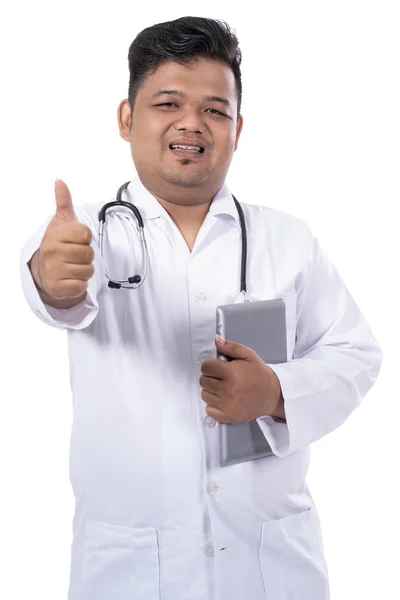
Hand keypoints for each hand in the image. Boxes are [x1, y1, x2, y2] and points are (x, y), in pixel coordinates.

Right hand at [32, 180, 94, 299]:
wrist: (44, 271)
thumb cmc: (59, 244)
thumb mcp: (62, 222)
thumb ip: (64, 202)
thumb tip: (60, 180)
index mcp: (56, 234)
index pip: (86, 234)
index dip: (85, 238)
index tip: (76, 240)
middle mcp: (52, 251)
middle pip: (89, 253)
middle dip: (86, 256)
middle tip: (74, 256)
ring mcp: (54, 270)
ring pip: (88, 271)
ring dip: (85, 271)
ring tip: (72, 267)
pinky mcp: (58, 288)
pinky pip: (82, 286)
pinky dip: (80, 285)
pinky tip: (70, 279)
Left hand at [199, 335, 283, 423]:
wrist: (272, 395)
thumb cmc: (260, 375)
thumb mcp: (248, 355)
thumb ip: (230, 347)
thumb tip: (217, 340)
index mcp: (231, 373)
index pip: (205, 367)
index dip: (210, 365)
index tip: (216, 367)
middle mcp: (228, 390)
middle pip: (203, 381)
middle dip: (210, 377)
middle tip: (222, 377)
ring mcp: (227, 405)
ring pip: (204, 395)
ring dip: (211, 391)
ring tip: (225, 388)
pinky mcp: (227, 416)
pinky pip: (209, 409)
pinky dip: (214, 405)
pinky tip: (224, 399)